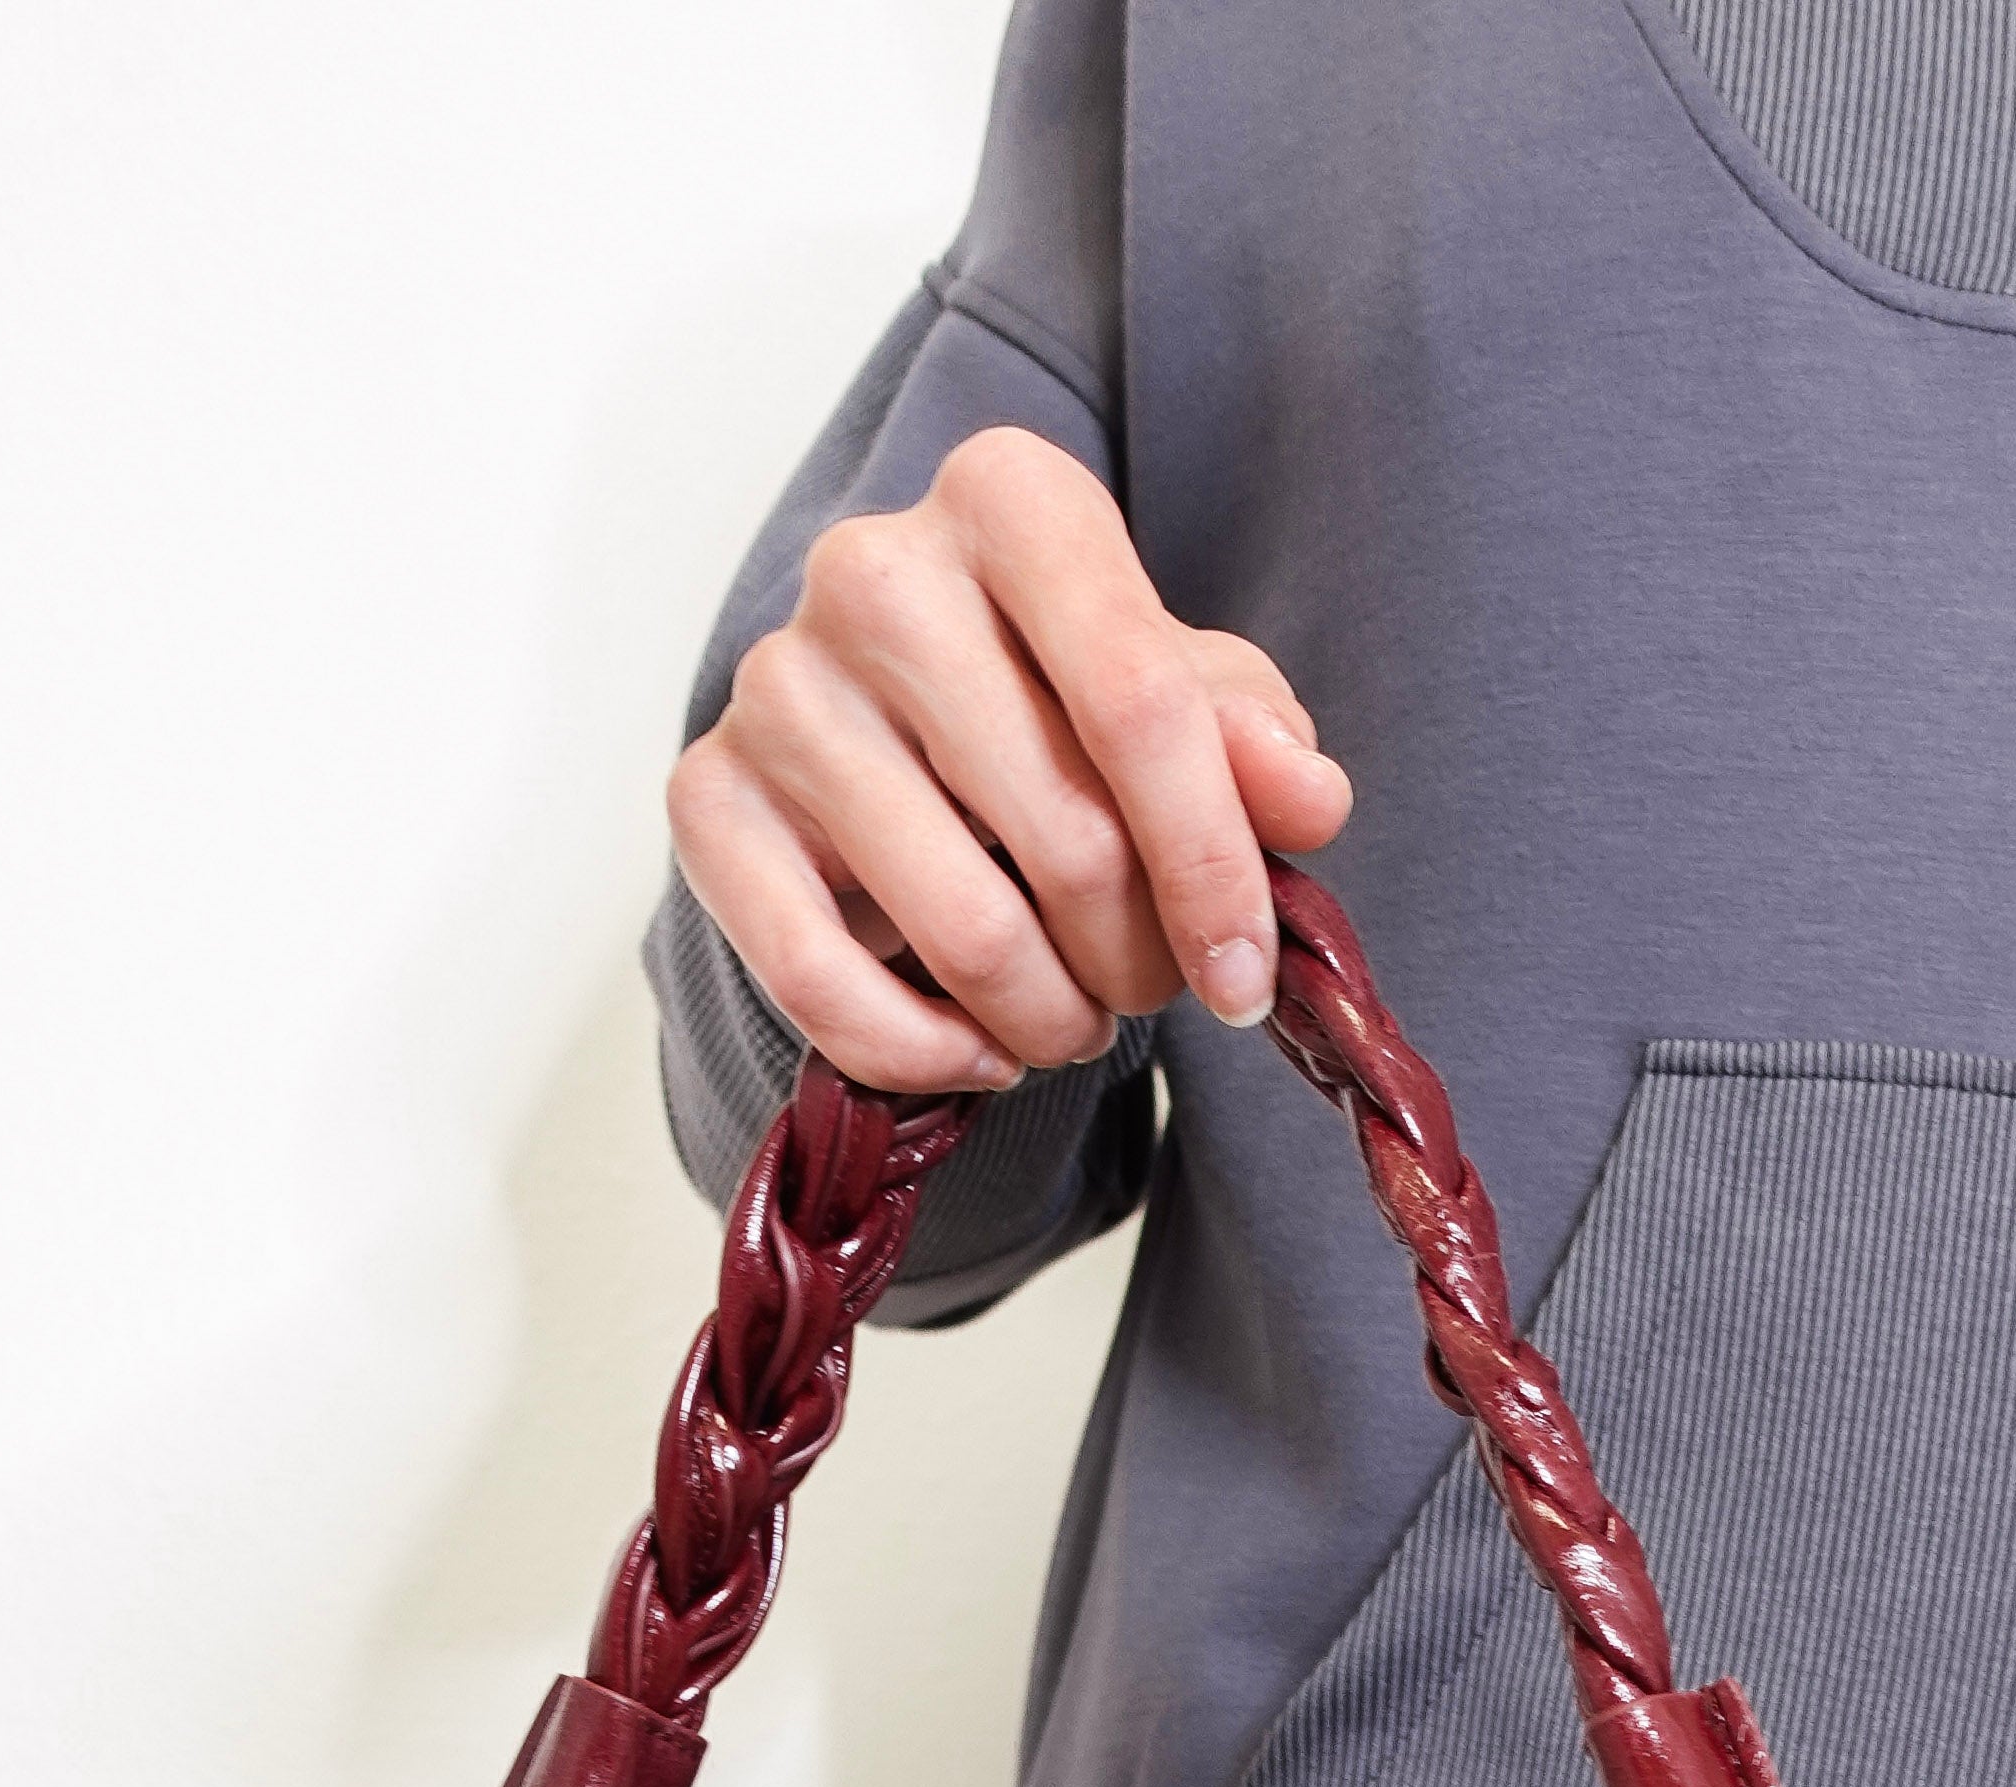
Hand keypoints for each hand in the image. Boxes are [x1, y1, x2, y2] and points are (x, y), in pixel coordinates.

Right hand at [668, 428, 1352, 1098]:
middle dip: (1138, 960)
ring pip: (966, 932)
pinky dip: (928, 1056)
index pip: (1142, 702)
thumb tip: (1306, 798)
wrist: (891, 732)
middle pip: (1069, 837)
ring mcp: (779, 683)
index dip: (1213, 870)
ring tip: (1073, 1016)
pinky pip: (827, 988)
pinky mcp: (709, 796)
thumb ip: (1252, 743)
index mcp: (1012, 502)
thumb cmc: (1054, 705)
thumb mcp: (1180, 699)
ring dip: (1050, 1019)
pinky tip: (980, 1049)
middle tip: (1148, 986)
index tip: (1246, 980)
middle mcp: (875, 569)